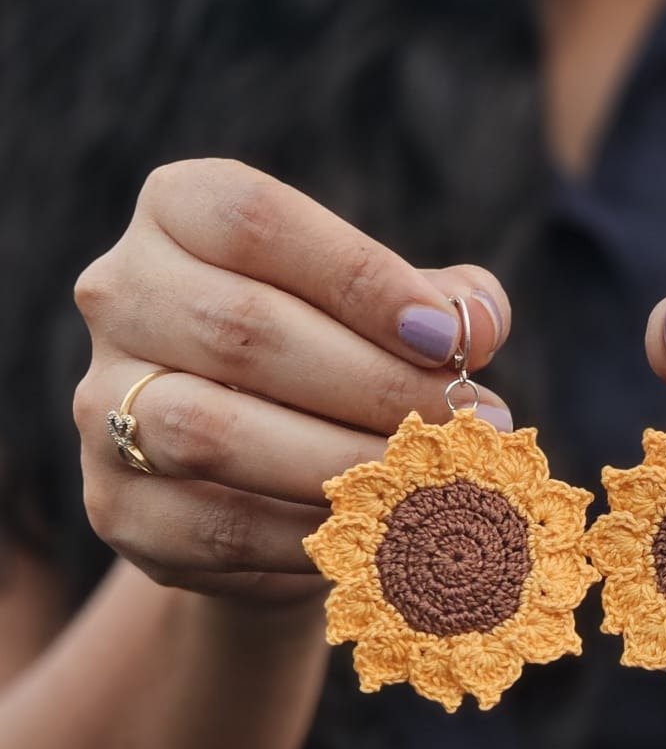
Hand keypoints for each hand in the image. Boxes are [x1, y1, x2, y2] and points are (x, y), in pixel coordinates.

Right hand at [73, 159, 513, 602]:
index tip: (449, 338)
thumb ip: (442, 303)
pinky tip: (385, 531)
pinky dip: (315, 533)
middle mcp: (121, 295)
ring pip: (213, 432)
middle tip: (472, 421)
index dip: (360, 278)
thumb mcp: (391, 316)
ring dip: (345, 462)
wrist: (265, 481)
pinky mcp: (117, 505)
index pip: (255, 221)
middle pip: (243, 328)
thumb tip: (481, 322)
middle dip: (377, 384)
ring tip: (436, 478)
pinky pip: (217, 527)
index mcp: (180, 214)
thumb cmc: (341, 369)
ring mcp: (101, 404)